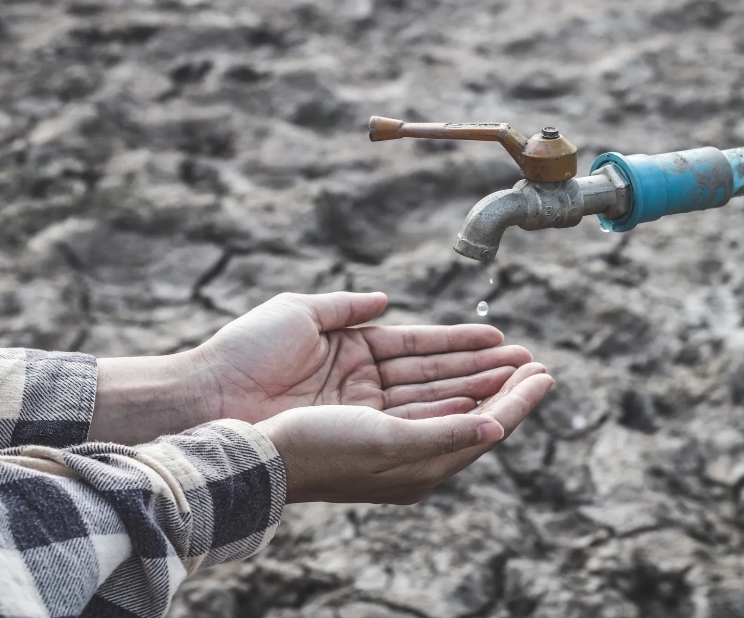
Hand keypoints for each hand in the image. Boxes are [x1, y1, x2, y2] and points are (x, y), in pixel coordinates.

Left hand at [92, 292, 532, 443]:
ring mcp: (370, 421)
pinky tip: (502, 410)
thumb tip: (384, 300)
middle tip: (533, 362)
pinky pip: (433, 430)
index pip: (422, 351)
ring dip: (489, 393)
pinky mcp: (373, 442)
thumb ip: (347, 306)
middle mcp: (367, 395)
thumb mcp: (301, 314)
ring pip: (445, 404)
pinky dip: (470, 421)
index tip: (501, 336)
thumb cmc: (244, 354)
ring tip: (531, 378)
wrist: (210, 395)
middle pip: (442, 381)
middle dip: (489, 372)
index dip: (463, 343)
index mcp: (354, 361)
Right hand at [261, 363, 553, 503]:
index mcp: (420, 467)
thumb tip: (497, 426)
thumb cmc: (320, 451)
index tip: (546, 374)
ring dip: (479, 373)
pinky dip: (445, 373)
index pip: (485, 427)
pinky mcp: (366, 405)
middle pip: (471, 410)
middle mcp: (409, 448)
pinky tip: (462, 363)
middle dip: (504, 383)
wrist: (256, 449)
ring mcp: (388, 426)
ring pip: (447, 394)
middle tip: (536, 359)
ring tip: (511, 352)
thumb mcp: (389, 444)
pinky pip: (418, 387)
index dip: (518, 400)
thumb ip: (446, 435)